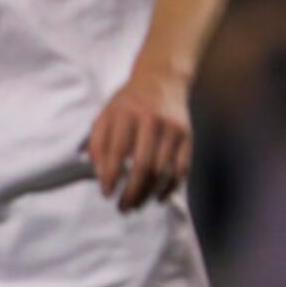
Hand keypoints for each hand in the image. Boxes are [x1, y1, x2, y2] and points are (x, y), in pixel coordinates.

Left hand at [87, 68, 193, 211]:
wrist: (163, 79)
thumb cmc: (130, 102)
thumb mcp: (106, 113)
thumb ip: (98, 142)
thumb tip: (100, 174)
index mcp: (126, 114)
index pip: (115, 153)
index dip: (109, 177)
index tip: (106, 193)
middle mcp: (151, 121)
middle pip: (142, 166)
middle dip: (131, 193)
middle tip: (122, 207)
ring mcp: (172, 129)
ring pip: (162, 172)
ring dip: (148, 194)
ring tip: (136, 205)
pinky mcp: (187, 137)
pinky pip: (181, 170)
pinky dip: (170, 188)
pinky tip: (157, 197)